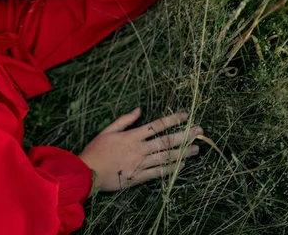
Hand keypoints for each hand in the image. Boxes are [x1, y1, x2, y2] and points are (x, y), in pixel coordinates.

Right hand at [78, 108, 202, 191]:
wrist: (88, 173)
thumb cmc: (96, 150)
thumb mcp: (107, 130)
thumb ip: (125, 120)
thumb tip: (139, 109)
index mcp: (132, 136)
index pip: (156, 125)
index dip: (172, 120)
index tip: (185, 116)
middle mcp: (139, 149)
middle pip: (166, 141)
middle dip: (184, 135)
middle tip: (199, 131)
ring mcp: (140, 164)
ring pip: (166, 157)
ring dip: (182, 153)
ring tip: (196, 149)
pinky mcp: (139, 177)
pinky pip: (159, 173)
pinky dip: (171, 169)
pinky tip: (181, 166)